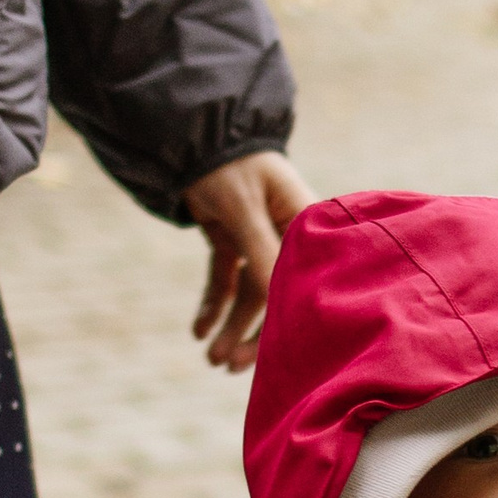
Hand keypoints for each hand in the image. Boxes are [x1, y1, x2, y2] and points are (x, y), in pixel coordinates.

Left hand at [185, 149, 312, 370]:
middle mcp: (288, 239)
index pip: (308, 283)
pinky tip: (197, 331)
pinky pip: (224, 281)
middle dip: (254, 334)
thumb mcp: (243, 207)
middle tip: (231, 366)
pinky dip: (212, 305)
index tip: (285, 356)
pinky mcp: (233, 242)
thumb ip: (262, 253)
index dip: (298, 319)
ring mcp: (260, 241)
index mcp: (305, 228)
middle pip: (277, 297)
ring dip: (230, 327)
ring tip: (211, 359)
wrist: (190, 131)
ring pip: (250, 296)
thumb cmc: (227, 162)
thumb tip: (280, 304)